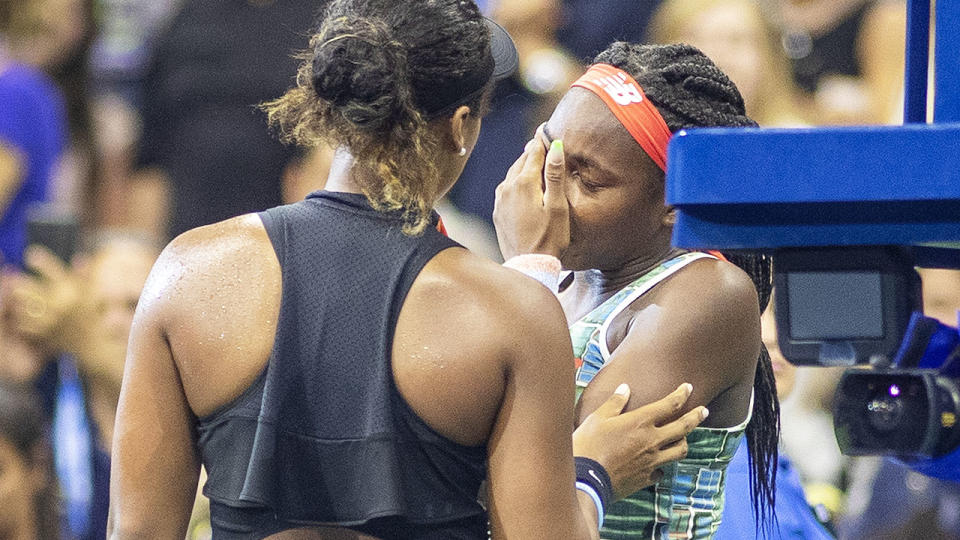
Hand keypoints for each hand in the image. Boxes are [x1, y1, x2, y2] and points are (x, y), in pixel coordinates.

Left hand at [4, 246, 82, 348]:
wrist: (93, 343)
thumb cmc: (92, 314)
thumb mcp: (92, 294)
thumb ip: (85, 276)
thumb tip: (81, 257)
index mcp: (73, 291)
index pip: (54, 271)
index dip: (41, 261)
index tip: (30, 254)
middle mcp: (61, 305)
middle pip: (31, 289)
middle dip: (19, 282)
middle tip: (10, 277)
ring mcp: (52, 320)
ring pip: (24, 307)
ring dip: (17, 301)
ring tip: (12, 296)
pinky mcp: (45, 334)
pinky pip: (24, 325)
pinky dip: (19, 319)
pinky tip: (17, 315)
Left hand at [493, 125, 568, 259]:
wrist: (529, 266)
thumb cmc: (549, 238)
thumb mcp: (558, 206)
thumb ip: (555, 175)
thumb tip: (555, 147)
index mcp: (523, 183)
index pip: (533, 152)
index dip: (542, 140)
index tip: (545, 129)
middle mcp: (507, 188)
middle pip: (521, 161)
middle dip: (533, 152)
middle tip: (542, 142)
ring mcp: (499, 200)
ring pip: (512, 174)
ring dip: (524, 167)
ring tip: (535, 161)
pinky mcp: (498, 212)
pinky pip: (506, 189)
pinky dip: (516, 182)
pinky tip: (524, 185)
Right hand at [572, 383, 707, 498]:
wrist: (586, 479)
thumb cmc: (588, 445)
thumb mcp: (598, 418)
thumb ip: (615, 403)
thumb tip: (625, 388)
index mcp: (640, 422)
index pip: (669, 405)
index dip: (682, 394)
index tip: (689, 387)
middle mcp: (652, 441)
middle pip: (683, 428)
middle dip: (696, 417)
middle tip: (704, 411)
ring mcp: (652, 461)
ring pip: (679, 451)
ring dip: (684, 442)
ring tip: (684, 438)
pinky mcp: (646, 478)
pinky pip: (662, 472)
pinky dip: (662, 467)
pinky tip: (658, 465)